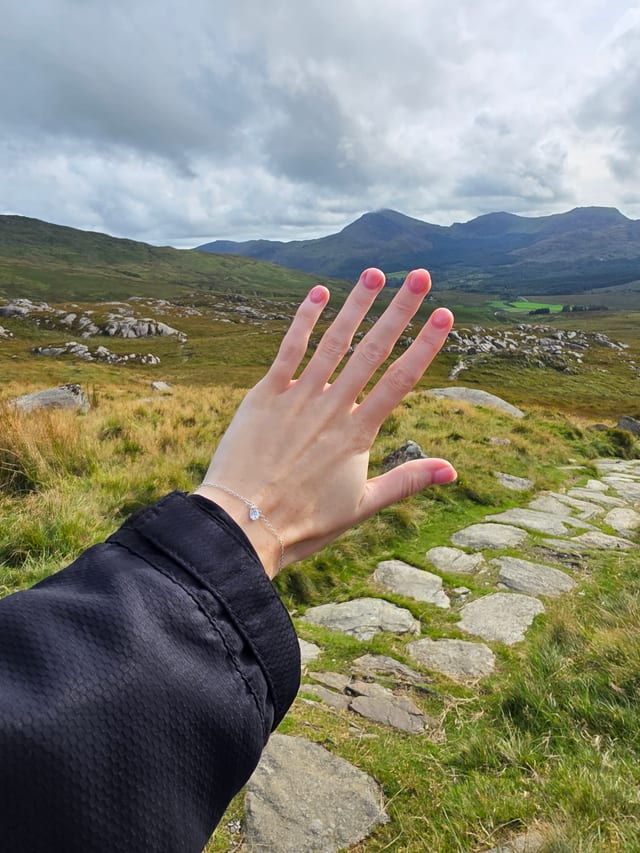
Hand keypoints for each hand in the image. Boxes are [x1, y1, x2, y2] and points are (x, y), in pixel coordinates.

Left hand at [195, 268, 455, 577]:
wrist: (244, 524)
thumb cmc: (304, 521)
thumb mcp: (362, 504)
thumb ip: (407, 481)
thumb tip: (452, 470)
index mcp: (358, 434)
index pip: (401, 380)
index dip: (426, 345)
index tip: (446, 315)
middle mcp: (332, 408)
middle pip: (372, 351)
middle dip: (400, 311)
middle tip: (421, 277)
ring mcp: (298, 398)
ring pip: (333, 342)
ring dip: (356, 306)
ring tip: (375, 273)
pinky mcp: (265, 395)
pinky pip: (288, 350)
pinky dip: (303, 320)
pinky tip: (319, 293)